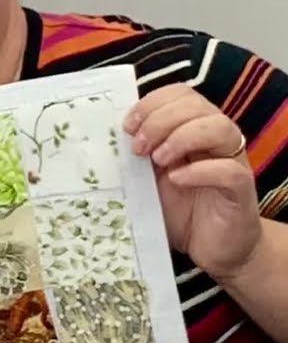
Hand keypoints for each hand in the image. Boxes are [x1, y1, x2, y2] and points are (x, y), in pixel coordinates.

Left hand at [125, 84, 262, 280]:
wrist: (212, 249)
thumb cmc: (178, 210)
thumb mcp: (148, 178)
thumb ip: (136, 155)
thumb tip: (101, 136)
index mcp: (193, 128)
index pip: (180, 94)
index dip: (152, 103)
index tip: (127, 126)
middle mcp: (216, 139)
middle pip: (196, 106)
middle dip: (160, 120)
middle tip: (138, 148)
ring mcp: (232, 162)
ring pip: (219, 128)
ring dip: (182, 138)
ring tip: (158, 160)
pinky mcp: (241, 190)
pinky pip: (228, 170)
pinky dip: (200, 170)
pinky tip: (177, 180)